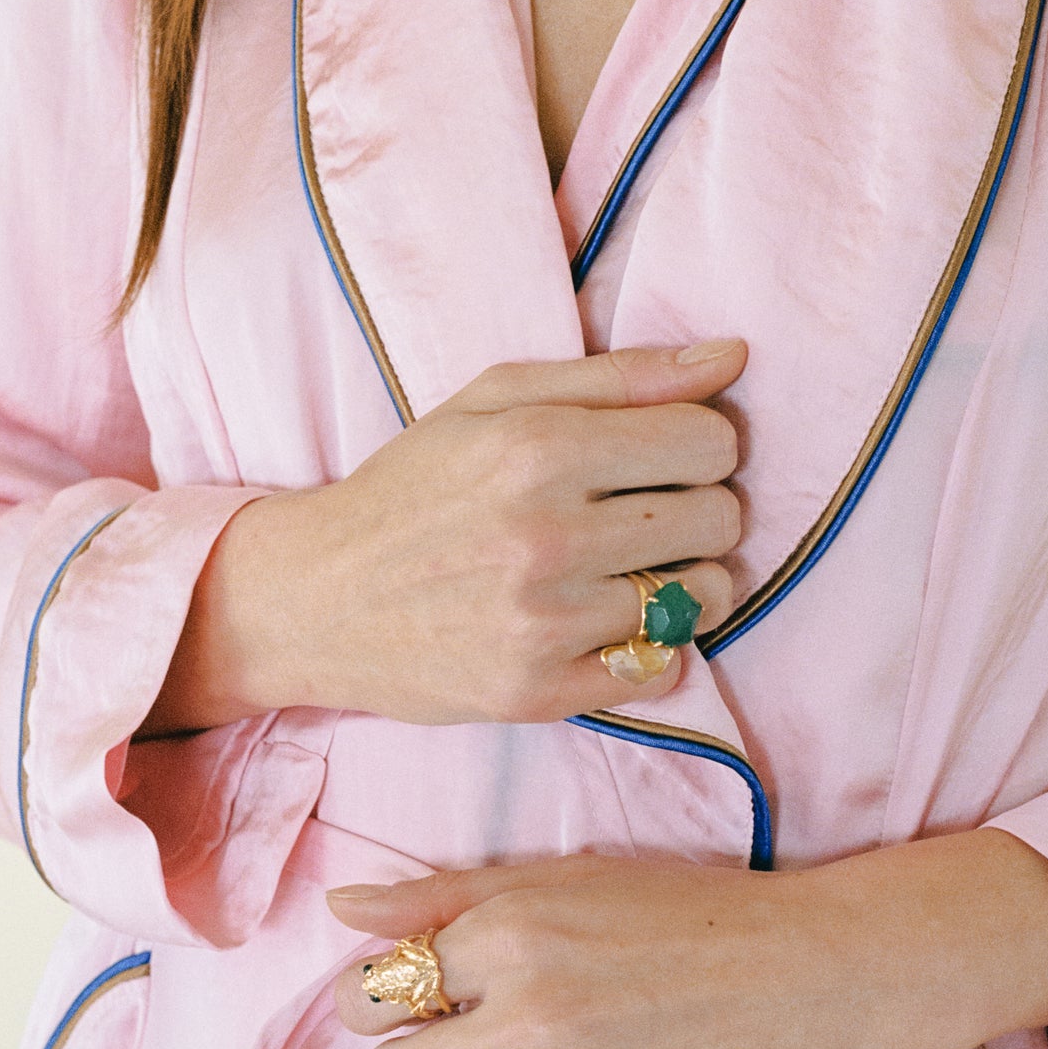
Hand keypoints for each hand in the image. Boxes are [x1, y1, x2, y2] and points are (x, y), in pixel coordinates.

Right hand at [145, 340, 745, 732]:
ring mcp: (544, 623)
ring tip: (629, 569)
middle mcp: (546, 536)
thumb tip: (732, 356)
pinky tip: (603, 622)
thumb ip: (619, 376)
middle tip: (643, 515)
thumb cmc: (412, 489)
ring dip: (684, 580)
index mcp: (538, 449)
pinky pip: (665, 667)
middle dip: (699, 509)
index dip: (700, 444)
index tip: (661, 457)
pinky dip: (651, 646)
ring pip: (704, 595)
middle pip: (719, 517)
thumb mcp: (495, 401)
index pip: (710, 440)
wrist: (315, 599)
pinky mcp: (540, 692)